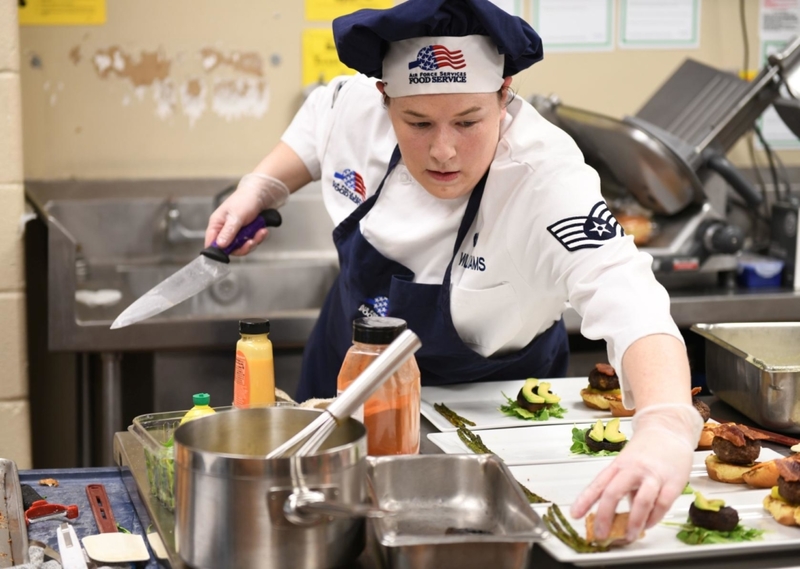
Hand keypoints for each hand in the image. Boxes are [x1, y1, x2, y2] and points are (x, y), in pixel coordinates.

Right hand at [204, 173, 288, 254]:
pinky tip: (263, 230)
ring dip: (253, 241)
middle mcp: (225, 229)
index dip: (218, 251)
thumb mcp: (236, 216)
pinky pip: (251, 241)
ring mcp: (237, 232)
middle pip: (229, 249)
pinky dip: (259, 237)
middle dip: (242, 247)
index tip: (229, 253)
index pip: (211, 242)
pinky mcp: (247, 232)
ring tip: (260, 232)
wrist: (263, 194)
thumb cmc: (245, 200)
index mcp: (217, 224)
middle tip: (251, 241)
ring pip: (242, 246)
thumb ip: (228, 232)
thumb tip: (219, 245)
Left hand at [570, 403, 702, 541]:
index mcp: (618, 464)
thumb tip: (616, 513)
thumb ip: (622, 486)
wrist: (669, 429)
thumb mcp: (627, 464)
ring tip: (628, 536)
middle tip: (600, 534)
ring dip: (633, 522)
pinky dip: (653, 518)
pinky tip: (647, 525)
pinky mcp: (673, 482)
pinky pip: (662, 504)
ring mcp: (653, 475)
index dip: (585, 500)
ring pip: (641, 501)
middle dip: (604, 516)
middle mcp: (633, 469)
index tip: (575, 514)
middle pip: (614, 492)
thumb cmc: (646, 449)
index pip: (598, 484)